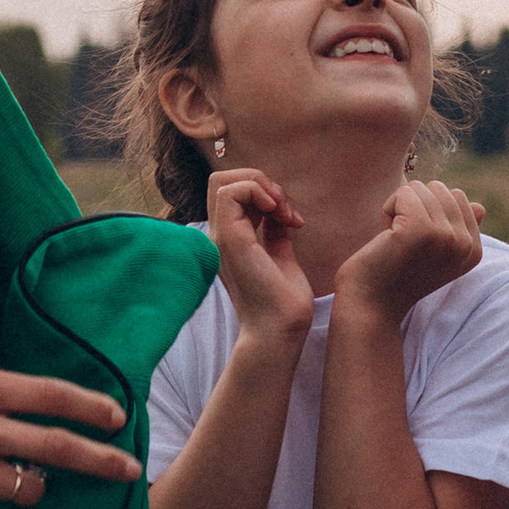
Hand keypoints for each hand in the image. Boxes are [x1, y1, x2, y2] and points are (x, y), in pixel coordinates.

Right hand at [205, 168, 316, 346]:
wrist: (280, 329)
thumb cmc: (283, 302)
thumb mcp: (280, 254)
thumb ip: (275, 230)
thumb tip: (280, 211)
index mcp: (230, 238)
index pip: (232, 191)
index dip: (261, 191)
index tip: (288, 216)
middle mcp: (220, 235)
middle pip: (222, 179)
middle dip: (259, 181)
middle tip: (284, 209)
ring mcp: (221, 236)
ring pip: (223, 180)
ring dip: (262, 186)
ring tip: (285, 213)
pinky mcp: (229, 239)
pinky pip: (231, 192)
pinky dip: (259, 191)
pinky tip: (280, 214)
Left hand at [333, 179, 485, 326]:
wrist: (371, 304)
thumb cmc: (397, 274)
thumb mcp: (436, 253)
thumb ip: (459, 229)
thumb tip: (479, 207)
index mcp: (473, 250)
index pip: (457, 196)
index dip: (430, 211)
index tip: (419, 242)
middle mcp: (465, 244)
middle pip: (439, 189)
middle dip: (414, 207)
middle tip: (404, 242)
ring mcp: (445, 237)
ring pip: (420, 188)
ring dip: (399, 209)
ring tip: (395, 240)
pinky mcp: (420, 230)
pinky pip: (404, 193)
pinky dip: (387, 208)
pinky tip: (386, 237)